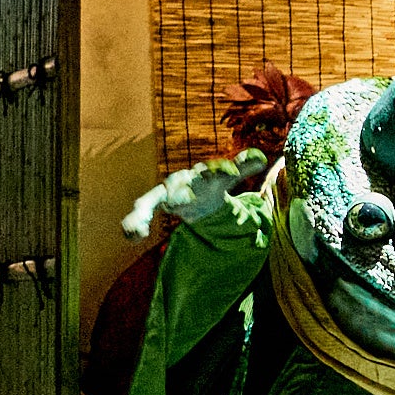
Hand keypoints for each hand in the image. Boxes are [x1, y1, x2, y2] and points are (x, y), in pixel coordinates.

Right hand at [119, 151, 269, 239]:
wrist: (191, 192)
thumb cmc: (210, 185)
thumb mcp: (226, 178)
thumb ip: (242, 167)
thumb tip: (263, 157)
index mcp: (200, 175)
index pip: (207, 174)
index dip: (211, 175)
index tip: (214, 177)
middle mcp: (178, 182)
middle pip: (174, 186)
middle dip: (175, 194)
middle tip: (175, 202)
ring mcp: (163, 195)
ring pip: (149, 201)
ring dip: (142, 213)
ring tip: (137, 230)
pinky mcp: (154, 206)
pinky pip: (141, 213)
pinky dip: (134, 223)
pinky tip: (132, 236)